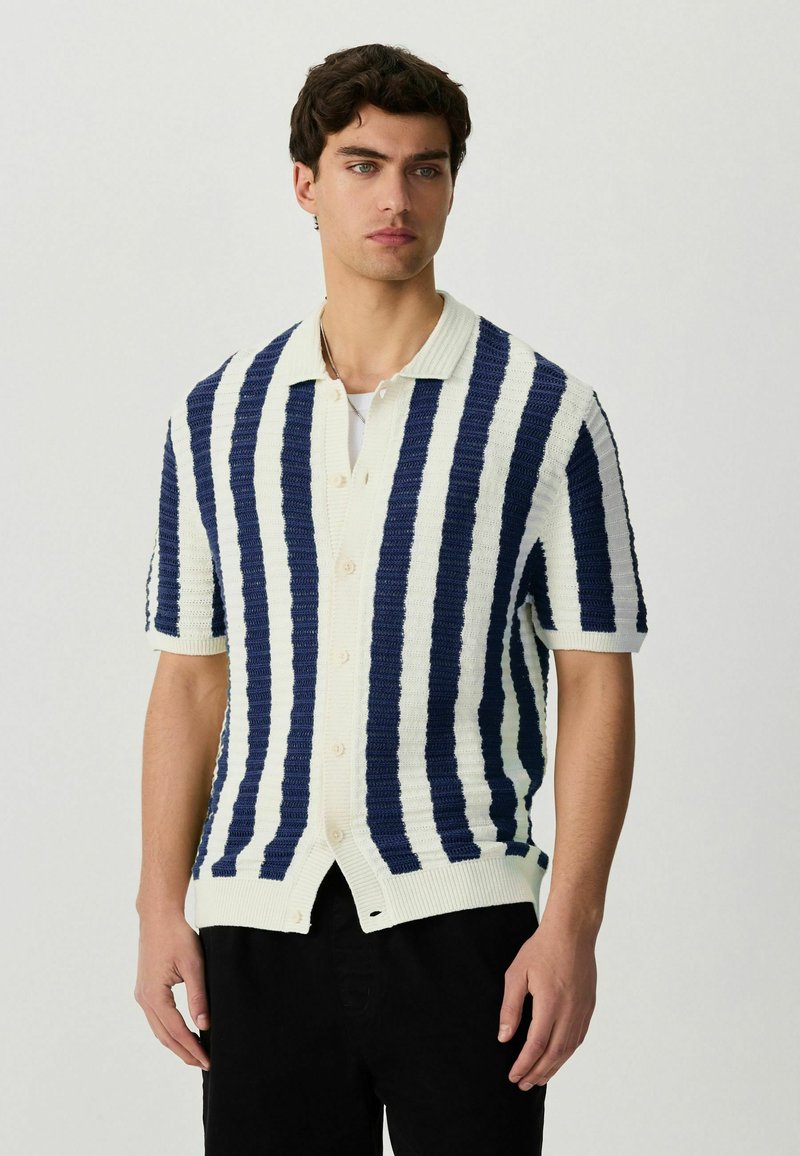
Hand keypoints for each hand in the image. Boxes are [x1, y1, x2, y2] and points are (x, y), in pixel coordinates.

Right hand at [134, 913, 210, 1070]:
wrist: (158, 916)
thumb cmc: (177, 936)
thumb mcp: (193, 965)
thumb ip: (198, 996)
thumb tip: (204, 1025)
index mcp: (154, 995)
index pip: (176, 1031)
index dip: (192, 1048)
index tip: (208, 1061)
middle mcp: (144, 999)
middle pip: (164, 1036)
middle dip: (184, 1052)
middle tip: (204, 1064)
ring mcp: (142, 994)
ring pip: (158, 1029)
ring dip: (176, 1043)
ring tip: (195, 1054)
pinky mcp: (145, 988)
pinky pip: (156, 1017)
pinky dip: (169, 1030)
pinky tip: (182, 1033)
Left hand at [497, 918, 596, 1088]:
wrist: (572, 932)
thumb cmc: (541, 949)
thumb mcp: (517, 974)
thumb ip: (510, 1008)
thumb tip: (504, 1038)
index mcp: (550, 1002)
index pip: (536, 1044)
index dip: (524, 1064)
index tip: (513, 1076)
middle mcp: (570, 1010)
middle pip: (554, 1053)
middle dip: (537, 1072)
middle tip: (523, 1084)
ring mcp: (582, 1009)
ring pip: (568, 1049)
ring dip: (553, 1067)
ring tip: (538, 1078)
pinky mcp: (589, 1006)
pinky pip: (578, 1037)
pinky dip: (566, 1053)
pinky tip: (556, 1058)